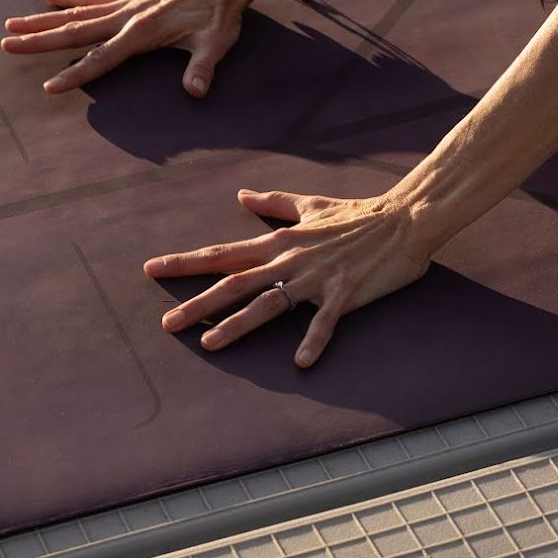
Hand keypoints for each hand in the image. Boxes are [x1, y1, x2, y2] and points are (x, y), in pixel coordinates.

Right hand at [0, 0, 261, 95]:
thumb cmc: (219, 16)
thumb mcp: (216, 45)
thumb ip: (202, 69)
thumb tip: (196, 92)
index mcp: (142, 31)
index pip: (102, 58)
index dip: (76, 74)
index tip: (49, 86)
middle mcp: (127, 15)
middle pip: (75, 31)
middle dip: (40, 41)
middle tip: (8, 45)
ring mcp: (125, 3)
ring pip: (76, 12)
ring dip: (43, 19)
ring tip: (12, 24)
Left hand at [145, 188, 438, 367]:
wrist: (404, 218)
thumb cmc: (358, 213)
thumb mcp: (311, 204)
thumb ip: (274, 203)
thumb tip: (242, 194)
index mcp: (279, 242)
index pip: (223, 254)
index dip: (186, 262)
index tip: (153, 269)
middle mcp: (289, 260)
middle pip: (234, 284)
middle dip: (198, 303)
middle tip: (166, 323)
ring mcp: (316, 278)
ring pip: (268, 303)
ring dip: (238, 325)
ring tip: (209, 345)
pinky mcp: (344, 293)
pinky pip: (325, 321)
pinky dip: (313, 340)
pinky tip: (300, 363)